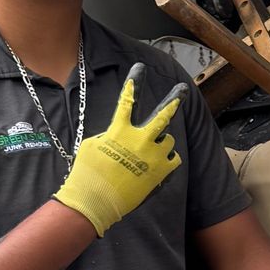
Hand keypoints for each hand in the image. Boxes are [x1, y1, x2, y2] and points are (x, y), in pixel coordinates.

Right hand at [54, 73, 183, 236]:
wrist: (95, 201)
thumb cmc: (88, 174)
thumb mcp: (93, 146)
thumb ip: (110, 137)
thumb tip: (120, 136)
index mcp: (119, 130)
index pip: (127, 101)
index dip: (134, 83)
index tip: (140, 69)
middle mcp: (139, 139)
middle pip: (162, 114)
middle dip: (173, 100)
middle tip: (182, 90)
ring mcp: (152, 155)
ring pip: (167, 140)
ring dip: (160, 143)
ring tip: (148, 154)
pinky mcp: (161, 172)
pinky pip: (173, 159)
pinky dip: (166, 161)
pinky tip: (156, 167)